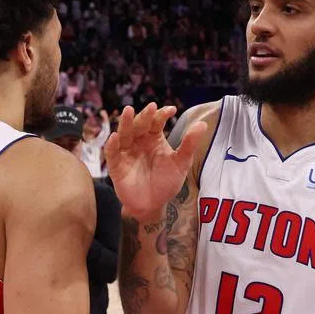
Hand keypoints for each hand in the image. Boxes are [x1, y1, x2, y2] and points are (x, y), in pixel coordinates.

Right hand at [105, 103, 205, 222]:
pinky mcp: (116, 166)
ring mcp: (126, 152)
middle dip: (144, 116)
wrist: (153, 205)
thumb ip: (189, 145)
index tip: (171, 110)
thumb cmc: (166, 182)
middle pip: (139, 124)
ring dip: (125, 123)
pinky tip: (114, 137)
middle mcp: (138, 141)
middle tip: (151, 108)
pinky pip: (112, 153)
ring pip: (124, 134)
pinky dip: (111, 145)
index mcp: (154, 138)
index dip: (161, 114)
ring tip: (127, 111)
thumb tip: (203, 124)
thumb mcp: (181, 163)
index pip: (156, 122)